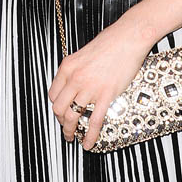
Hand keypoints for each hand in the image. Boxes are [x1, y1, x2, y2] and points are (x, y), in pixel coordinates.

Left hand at [48, 22, 150, 149]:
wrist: (128, 38)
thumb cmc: (110, 42)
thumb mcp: (84, 53)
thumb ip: (77, 70)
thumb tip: (76, 83)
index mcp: (67, 67)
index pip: (53, 94)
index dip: (56, 107)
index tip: (61, 112)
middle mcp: (75, 78)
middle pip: (58, 107)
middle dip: (60, 121)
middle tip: (66, 128)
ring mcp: (90, 87)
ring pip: (72, 116)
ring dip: (71, 131)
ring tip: (73, 137)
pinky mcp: (106, 95)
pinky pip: (94, 121)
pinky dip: (90, 136)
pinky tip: (89, 143)